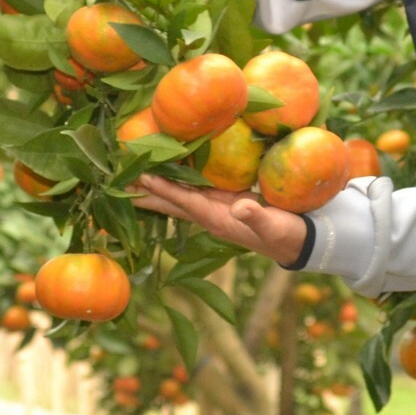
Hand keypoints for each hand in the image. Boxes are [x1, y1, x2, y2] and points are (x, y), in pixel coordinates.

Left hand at [130, 175, 308, 265]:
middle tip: (117, 181)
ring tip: (131, 177)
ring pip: (178, 197)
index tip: (141, 177)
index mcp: (218, 220)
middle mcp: (210, 216)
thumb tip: (238, 208)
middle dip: (146, 192)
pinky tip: (166, 172)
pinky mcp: (222, 202)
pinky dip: (176, 181)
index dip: (164, 189)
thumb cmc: (287, 233)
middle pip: (171, 203)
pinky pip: (192, 191)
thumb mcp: (275, 226)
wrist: (299, 242)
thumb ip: (257, 217)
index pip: (185, 202)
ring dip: (155, 187)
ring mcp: (214, 210)